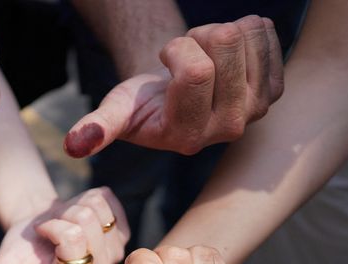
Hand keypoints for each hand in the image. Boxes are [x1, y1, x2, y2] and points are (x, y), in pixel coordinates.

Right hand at [0, 187, 128, 263]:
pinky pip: (106, 197)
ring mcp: (114, 249)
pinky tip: (79, 215)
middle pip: (85, 218)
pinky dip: (87, 198)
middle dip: (62, 214)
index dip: (52, 227)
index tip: (41, 235)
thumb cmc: (22, 248)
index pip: (71, 236)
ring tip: (64, 221)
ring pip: (96, 207)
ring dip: (73, 205)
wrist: (36, 225)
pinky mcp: (122, 228)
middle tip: (53, 227)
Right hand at [64, 16, 283, 157]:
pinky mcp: (273, 91)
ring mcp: (255, 111)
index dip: (177, 48)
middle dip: (198, 36)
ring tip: (204, 59)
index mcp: (188, 135)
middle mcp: (227, 129)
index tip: (166, 62)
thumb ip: (97, 128)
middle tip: (186, 57)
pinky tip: (227, 57)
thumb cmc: (143, 104)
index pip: (196, 70)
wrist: (174, 99)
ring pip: (245, 33)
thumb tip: (74, 146)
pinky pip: (264, 33)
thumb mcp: (116, 112)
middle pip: (225, 43)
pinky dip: (243, 33)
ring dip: (218, 34)